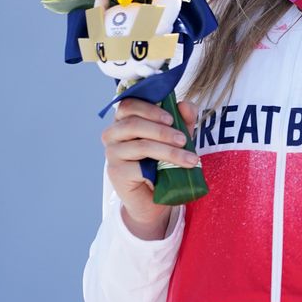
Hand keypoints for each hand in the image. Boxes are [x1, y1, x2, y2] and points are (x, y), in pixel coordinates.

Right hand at [101, 97, 198, 239]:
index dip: (150, 108)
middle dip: (163, 131)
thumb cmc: (164, 161)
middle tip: (183, 140)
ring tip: (189, 158)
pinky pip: (139, 165)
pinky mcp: (116, 172)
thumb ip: (183, 119)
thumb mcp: (178, 136)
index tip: (171, 118)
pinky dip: (161, 167)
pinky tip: (174, 170)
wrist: (156, 197)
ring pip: (141, 145)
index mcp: (124, 120)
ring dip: (168, 150)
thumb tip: (185, 105)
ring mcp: (112, 153)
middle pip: (134, 124)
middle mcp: (113, 134)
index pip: (129, 104)